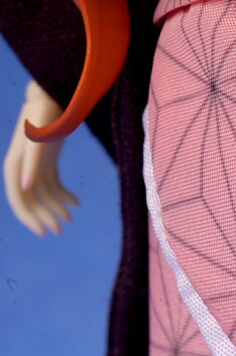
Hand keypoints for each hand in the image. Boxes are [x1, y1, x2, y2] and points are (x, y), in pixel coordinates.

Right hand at [3, 80, 78, 236]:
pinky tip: (76, 203)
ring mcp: (35, 166)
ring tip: (70, 219)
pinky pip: (55, 185)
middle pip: (31, 201)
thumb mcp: (37, 140)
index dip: (29, 219)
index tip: (43, 233)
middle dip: (44, 217)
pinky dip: (65, 196)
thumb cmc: (43, 117)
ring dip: (57, 208)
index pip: (18, 200)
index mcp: (14, 167)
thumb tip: (25, 186)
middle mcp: (22, 169)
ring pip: (44, 195)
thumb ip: (31, 162)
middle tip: (60, 231)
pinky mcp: (48, 162)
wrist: (51, 98)